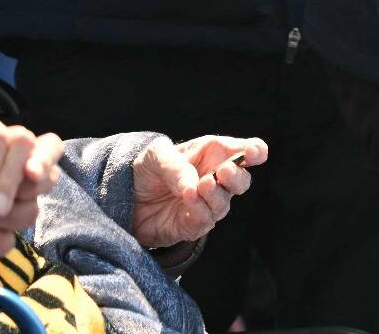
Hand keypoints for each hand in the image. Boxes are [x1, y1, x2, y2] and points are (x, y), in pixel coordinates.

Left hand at [130, 135, 265, 248]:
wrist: (123, 199)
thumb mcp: (156, 156)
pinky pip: (205, 221)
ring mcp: (206, 205)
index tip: (255, 153)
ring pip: (225, 203)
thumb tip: (194, 185)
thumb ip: (176, 166)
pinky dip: (200, 211)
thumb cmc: (145, 170)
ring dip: (215, 195)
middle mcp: (216, 180)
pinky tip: (188, 199)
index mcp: (214, 155)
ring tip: (200, 186)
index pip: (245, 152)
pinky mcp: (193, 226)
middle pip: (242, 181)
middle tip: (222, 171)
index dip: (255, 151)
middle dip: (237, 177)